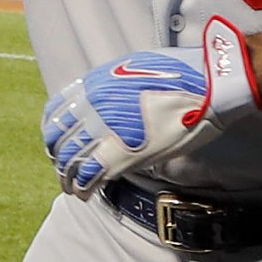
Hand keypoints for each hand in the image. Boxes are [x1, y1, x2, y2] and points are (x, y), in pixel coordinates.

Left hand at [41, 18, 258, 194]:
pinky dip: (84, 187)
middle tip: (63, 170)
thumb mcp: (135, 68)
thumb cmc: (180, 73)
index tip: (56, 143)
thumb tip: (101, 101)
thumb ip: (112, 85)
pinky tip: (85, 193)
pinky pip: (93, 176)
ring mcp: (110, 132)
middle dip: (59, 159)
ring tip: (71, 186)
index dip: (52, 133)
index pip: (55, 114)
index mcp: (96, 84)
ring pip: (71, 162)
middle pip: (60, 141)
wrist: (209, 85)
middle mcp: (96, 107)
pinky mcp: (128, 155)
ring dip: (68, 177)